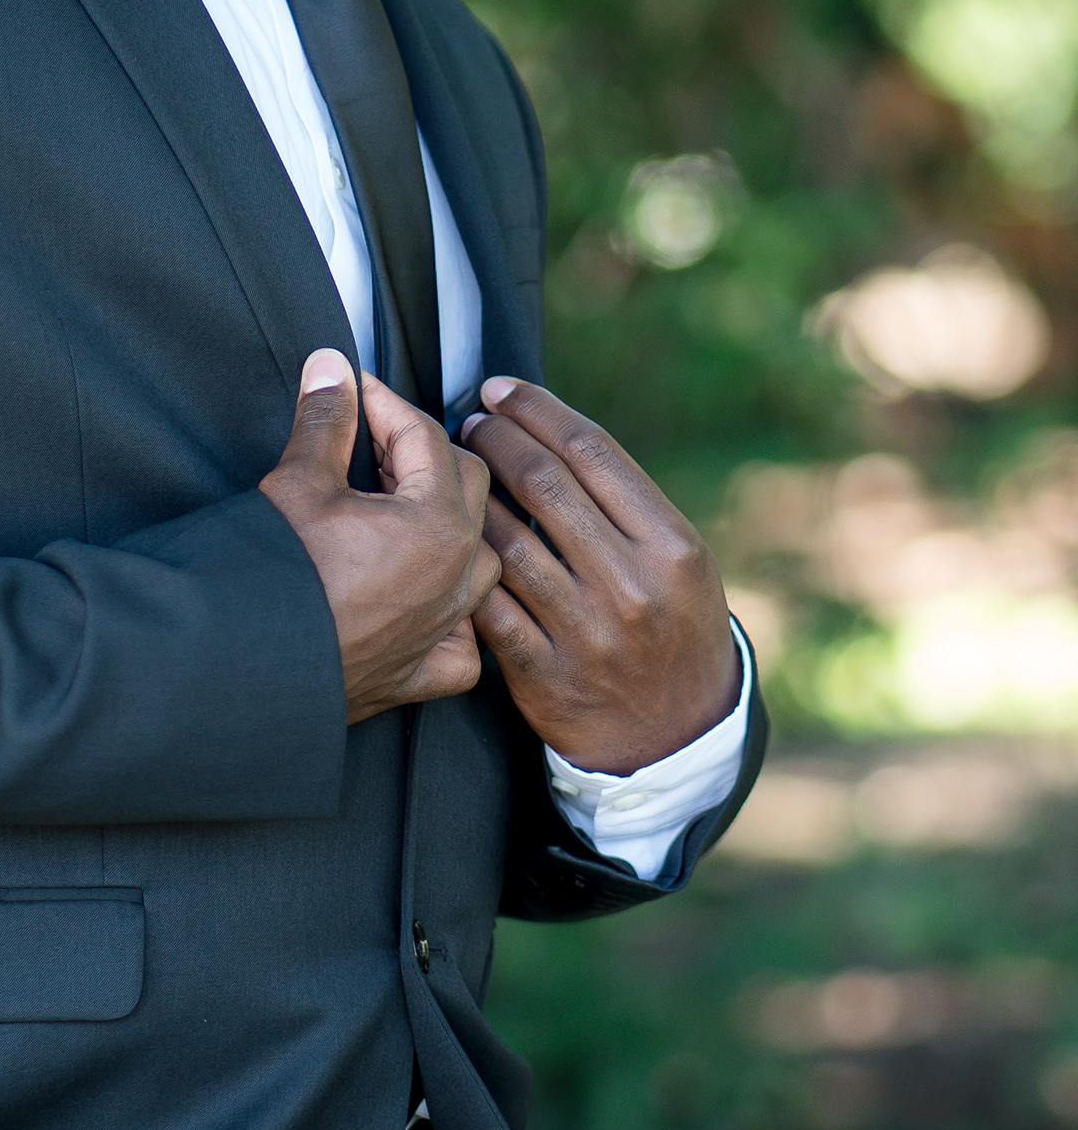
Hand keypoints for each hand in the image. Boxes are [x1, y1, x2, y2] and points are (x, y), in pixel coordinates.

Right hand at [261, 351, 502, 723]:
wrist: (243, 665)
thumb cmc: (275, 577)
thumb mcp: (299, 482)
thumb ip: (327, 420)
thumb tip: (331, 368)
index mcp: (438, 524)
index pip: (425, 437)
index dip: (385, 403)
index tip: (353, 391)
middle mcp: (458, 578)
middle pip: (467, 487)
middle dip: (420, 452)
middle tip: (368, 440)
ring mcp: (447, 629)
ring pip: (478, 558)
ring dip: (444, 523)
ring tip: (393, 505)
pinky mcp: (423, 673)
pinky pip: (463, 638)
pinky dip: (450, 613)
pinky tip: (419, 595)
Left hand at [462, 378, 738, 772]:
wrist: (673, 739)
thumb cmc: (672, 628)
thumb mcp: (679, 563)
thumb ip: (627, 505)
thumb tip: (551, 430)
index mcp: (672, 547)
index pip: (593, 452)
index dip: (537, 410)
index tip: (501, 389)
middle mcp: (632, 586)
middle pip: (544, 484)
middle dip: (497, 439)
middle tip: (473, 421)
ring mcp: (586, 632)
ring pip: (506, 538)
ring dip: (471, 493)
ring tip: (457, 468)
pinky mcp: (544, 673)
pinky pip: (488, 601)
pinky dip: (465, 562)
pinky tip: (451, 535)